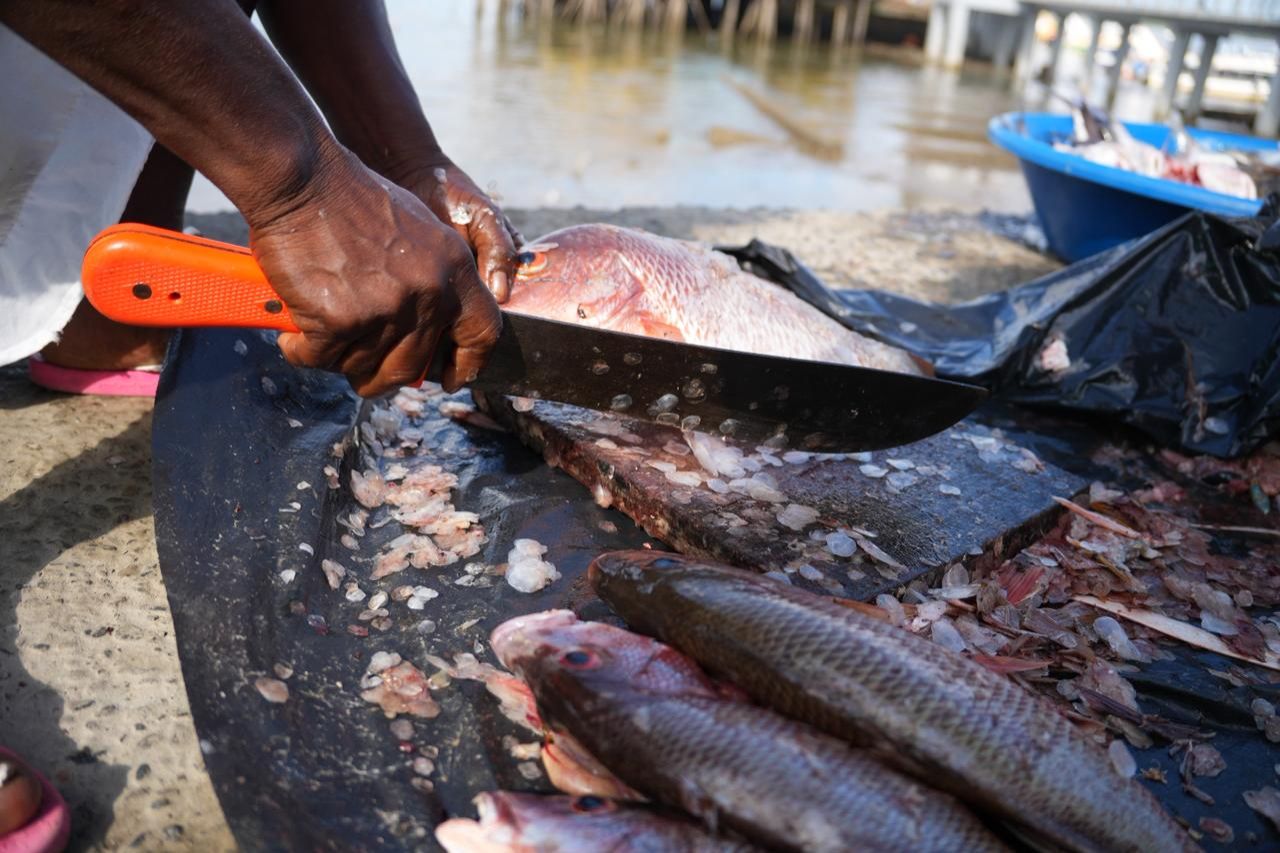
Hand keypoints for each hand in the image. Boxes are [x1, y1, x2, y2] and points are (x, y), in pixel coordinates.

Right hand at [248, 148, 501, 396]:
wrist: (304, 178)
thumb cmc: (351, 198)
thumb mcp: (419, 230)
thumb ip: (434, 277)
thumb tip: (432, 324)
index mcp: (454, 270)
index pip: (482, 334)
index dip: (468, 364)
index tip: (451, 379)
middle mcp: (429, 294)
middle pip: (410, 366)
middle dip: (382, 376)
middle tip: (361, 369)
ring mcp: (386, 310)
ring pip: (362, 367)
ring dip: (338, 359)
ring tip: (319, 336)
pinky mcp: (341, 320)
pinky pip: (319, 358)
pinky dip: (302, 350)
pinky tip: (294, 334)